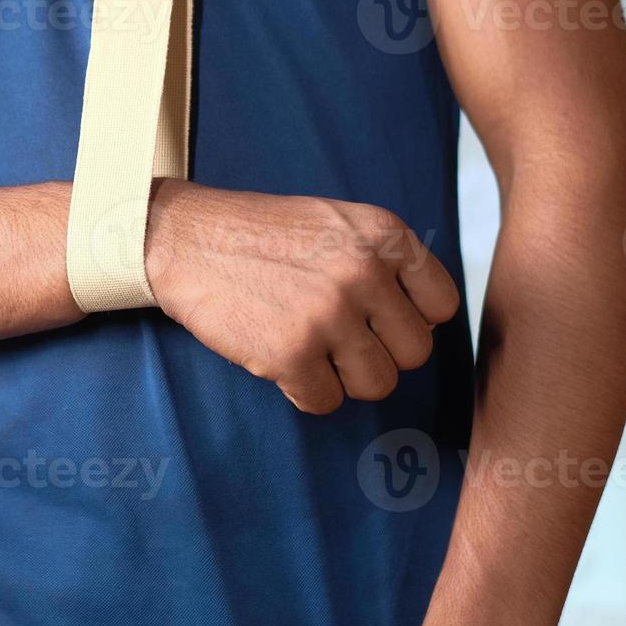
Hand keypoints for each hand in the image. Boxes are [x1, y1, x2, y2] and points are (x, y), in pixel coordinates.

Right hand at [146, 181, 460, 412]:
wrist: (183, 239)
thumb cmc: (260, 235)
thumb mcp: (336, 223)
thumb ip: (384, 261)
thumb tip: (424, 322)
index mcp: (383, 235)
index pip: (441, 307)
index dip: (406, 320)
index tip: (372, 317)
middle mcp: (364, 272)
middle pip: (413, 353)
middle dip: (376, 353)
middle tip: (334, 338)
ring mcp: (328, 314)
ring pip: (377, 384)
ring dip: (343, 378)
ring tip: (308, 349)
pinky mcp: (291, 353)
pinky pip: (325, 402)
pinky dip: (303, 391)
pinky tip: (278, 360)